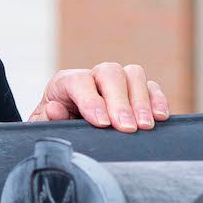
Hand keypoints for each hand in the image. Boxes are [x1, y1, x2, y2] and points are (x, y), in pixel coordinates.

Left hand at [27, 62, 169, 132]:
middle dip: (120, 102)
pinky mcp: (136, 92)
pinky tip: (160, 118)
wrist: (65, 127)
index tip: (101, 123)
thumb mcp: (43, 126)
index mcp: (66, 82)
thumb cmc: (53, 126)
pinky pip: (151, 87)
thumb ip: (46, 119)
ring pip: (133, 74)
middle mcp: (93, 76)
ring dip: (141, 101)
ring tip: (144, 126)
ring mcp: (116, 82)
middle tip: (126, 128)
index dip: (91, 101)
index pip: (80, 81)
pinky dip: (157, 100)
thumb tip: (55, 109)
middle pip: (110, 73)